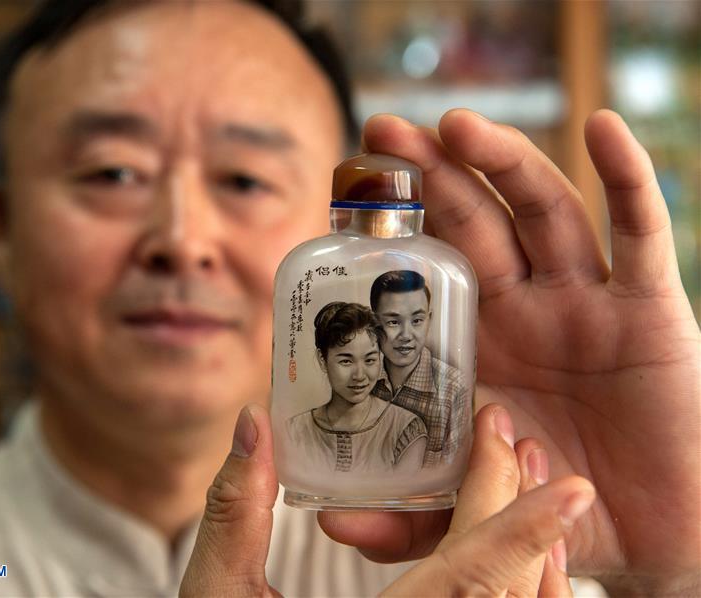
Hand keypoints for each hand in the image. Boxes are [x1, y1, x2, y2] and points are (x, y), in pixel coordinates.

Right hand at [180, 404, 593, 596]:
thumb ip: (236, 513)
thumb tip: (254, 425)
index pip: (468, 580)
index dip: (521, 528)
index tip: (572, 486)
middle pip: (504, 592)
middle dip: (521, 513)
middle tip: (511, 441)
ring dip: (531, 553)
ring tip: (521, 483)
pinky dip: (519, 591)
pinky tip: (511, 556)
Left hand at [319, 109, 700, 595]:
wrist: (655, 538)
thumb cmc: (560, 512)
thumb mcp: (471, 512)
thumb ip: (406, 517)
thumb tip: (327, 521)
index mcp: (479, 343)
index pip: (430, 266)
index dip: (393, 226)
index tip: (346, 187)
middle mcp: (527, 309)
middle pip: (475, 220)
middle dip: (431, 174)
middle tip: (383, 132)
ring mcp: (585, 303)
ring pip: (544, 211)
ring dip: (504, 162)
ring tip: (456, 124)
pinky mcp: (649, 311)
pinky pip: (640, 234)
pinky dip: (628, 178)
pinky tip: (602, 127)